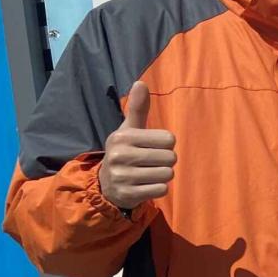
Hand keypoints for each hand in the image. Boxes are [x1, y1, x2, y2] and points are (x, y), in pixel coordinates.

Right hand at [99, 82, 175, 210]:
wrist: (107, 184)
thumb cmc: (126, 151)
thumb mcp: (129, 129)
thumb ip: (137, 108)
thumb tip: (141, 82)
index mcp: (123, 136)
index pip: (169, 139)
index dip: (166, 144)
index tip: (151, 146)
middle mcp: (119, 155)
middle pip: (170, 158)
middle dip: (165, 161)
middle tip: (150, 162)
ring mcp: (122, 176)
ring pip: (167, 174)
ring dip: (162, 175)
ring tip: (147, 173)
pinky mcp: (129, 194)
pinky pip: (161, 189)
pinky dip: (158, 188)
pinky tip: (144, 185)